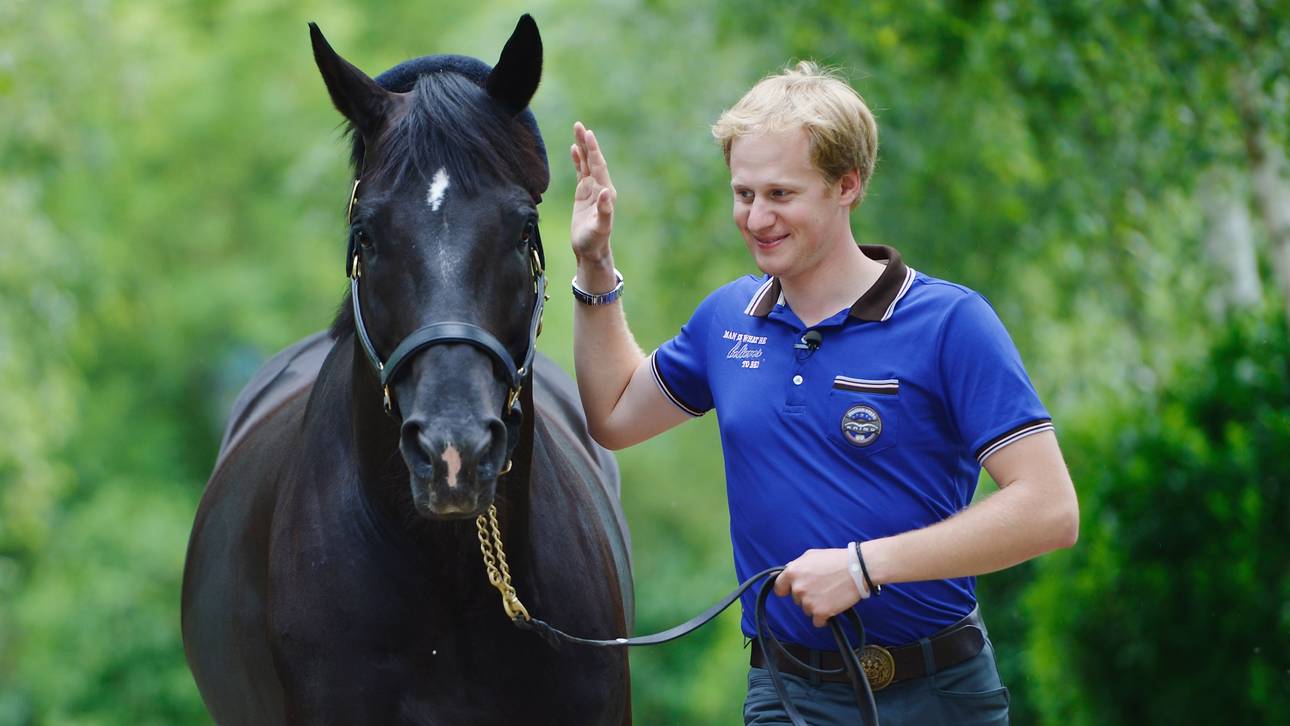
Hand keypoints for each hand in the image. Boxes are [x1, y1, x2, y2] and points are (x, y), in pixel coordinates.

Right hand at [569, 121, 616, 264]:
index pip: (599, 166)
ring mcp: (592, 189)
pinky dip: (578, 160)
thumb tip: (606, 191)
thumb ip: (605, 210)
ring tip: (577, 130)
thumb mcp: (600, 227)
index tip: (588, 134)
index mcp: (606, 192)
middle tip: (579, 125)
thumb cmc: (595, 240)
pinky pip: (581, 172)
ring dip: (582, 147)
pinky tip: (575, 149)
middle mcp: (601, 187)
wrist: (590, 250)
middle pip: (593, 160)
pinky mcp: (583, 194)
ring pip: (586, 163)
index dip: (593, 150)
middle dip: (587, 143)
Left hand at [773, 548, 861, 627]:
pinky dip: (824, 617)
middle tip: (821, 587)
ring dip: (816, 606)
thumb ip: (796, 565)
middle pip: (796, 600)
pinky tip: (832, 606)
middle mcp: (797, 588)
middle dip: (806, 595)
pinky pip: (817, 621)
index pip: (779, 588)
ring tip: (829, 594)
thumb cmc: (836, 560)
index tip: (793, 591)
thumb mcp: (811, 555)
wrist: (857, 569)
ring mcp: (808, 601)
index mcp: (792, 572)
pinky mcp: (820, 612)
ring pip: (806, 610)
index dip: (787, 590)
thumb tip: (788, 572)